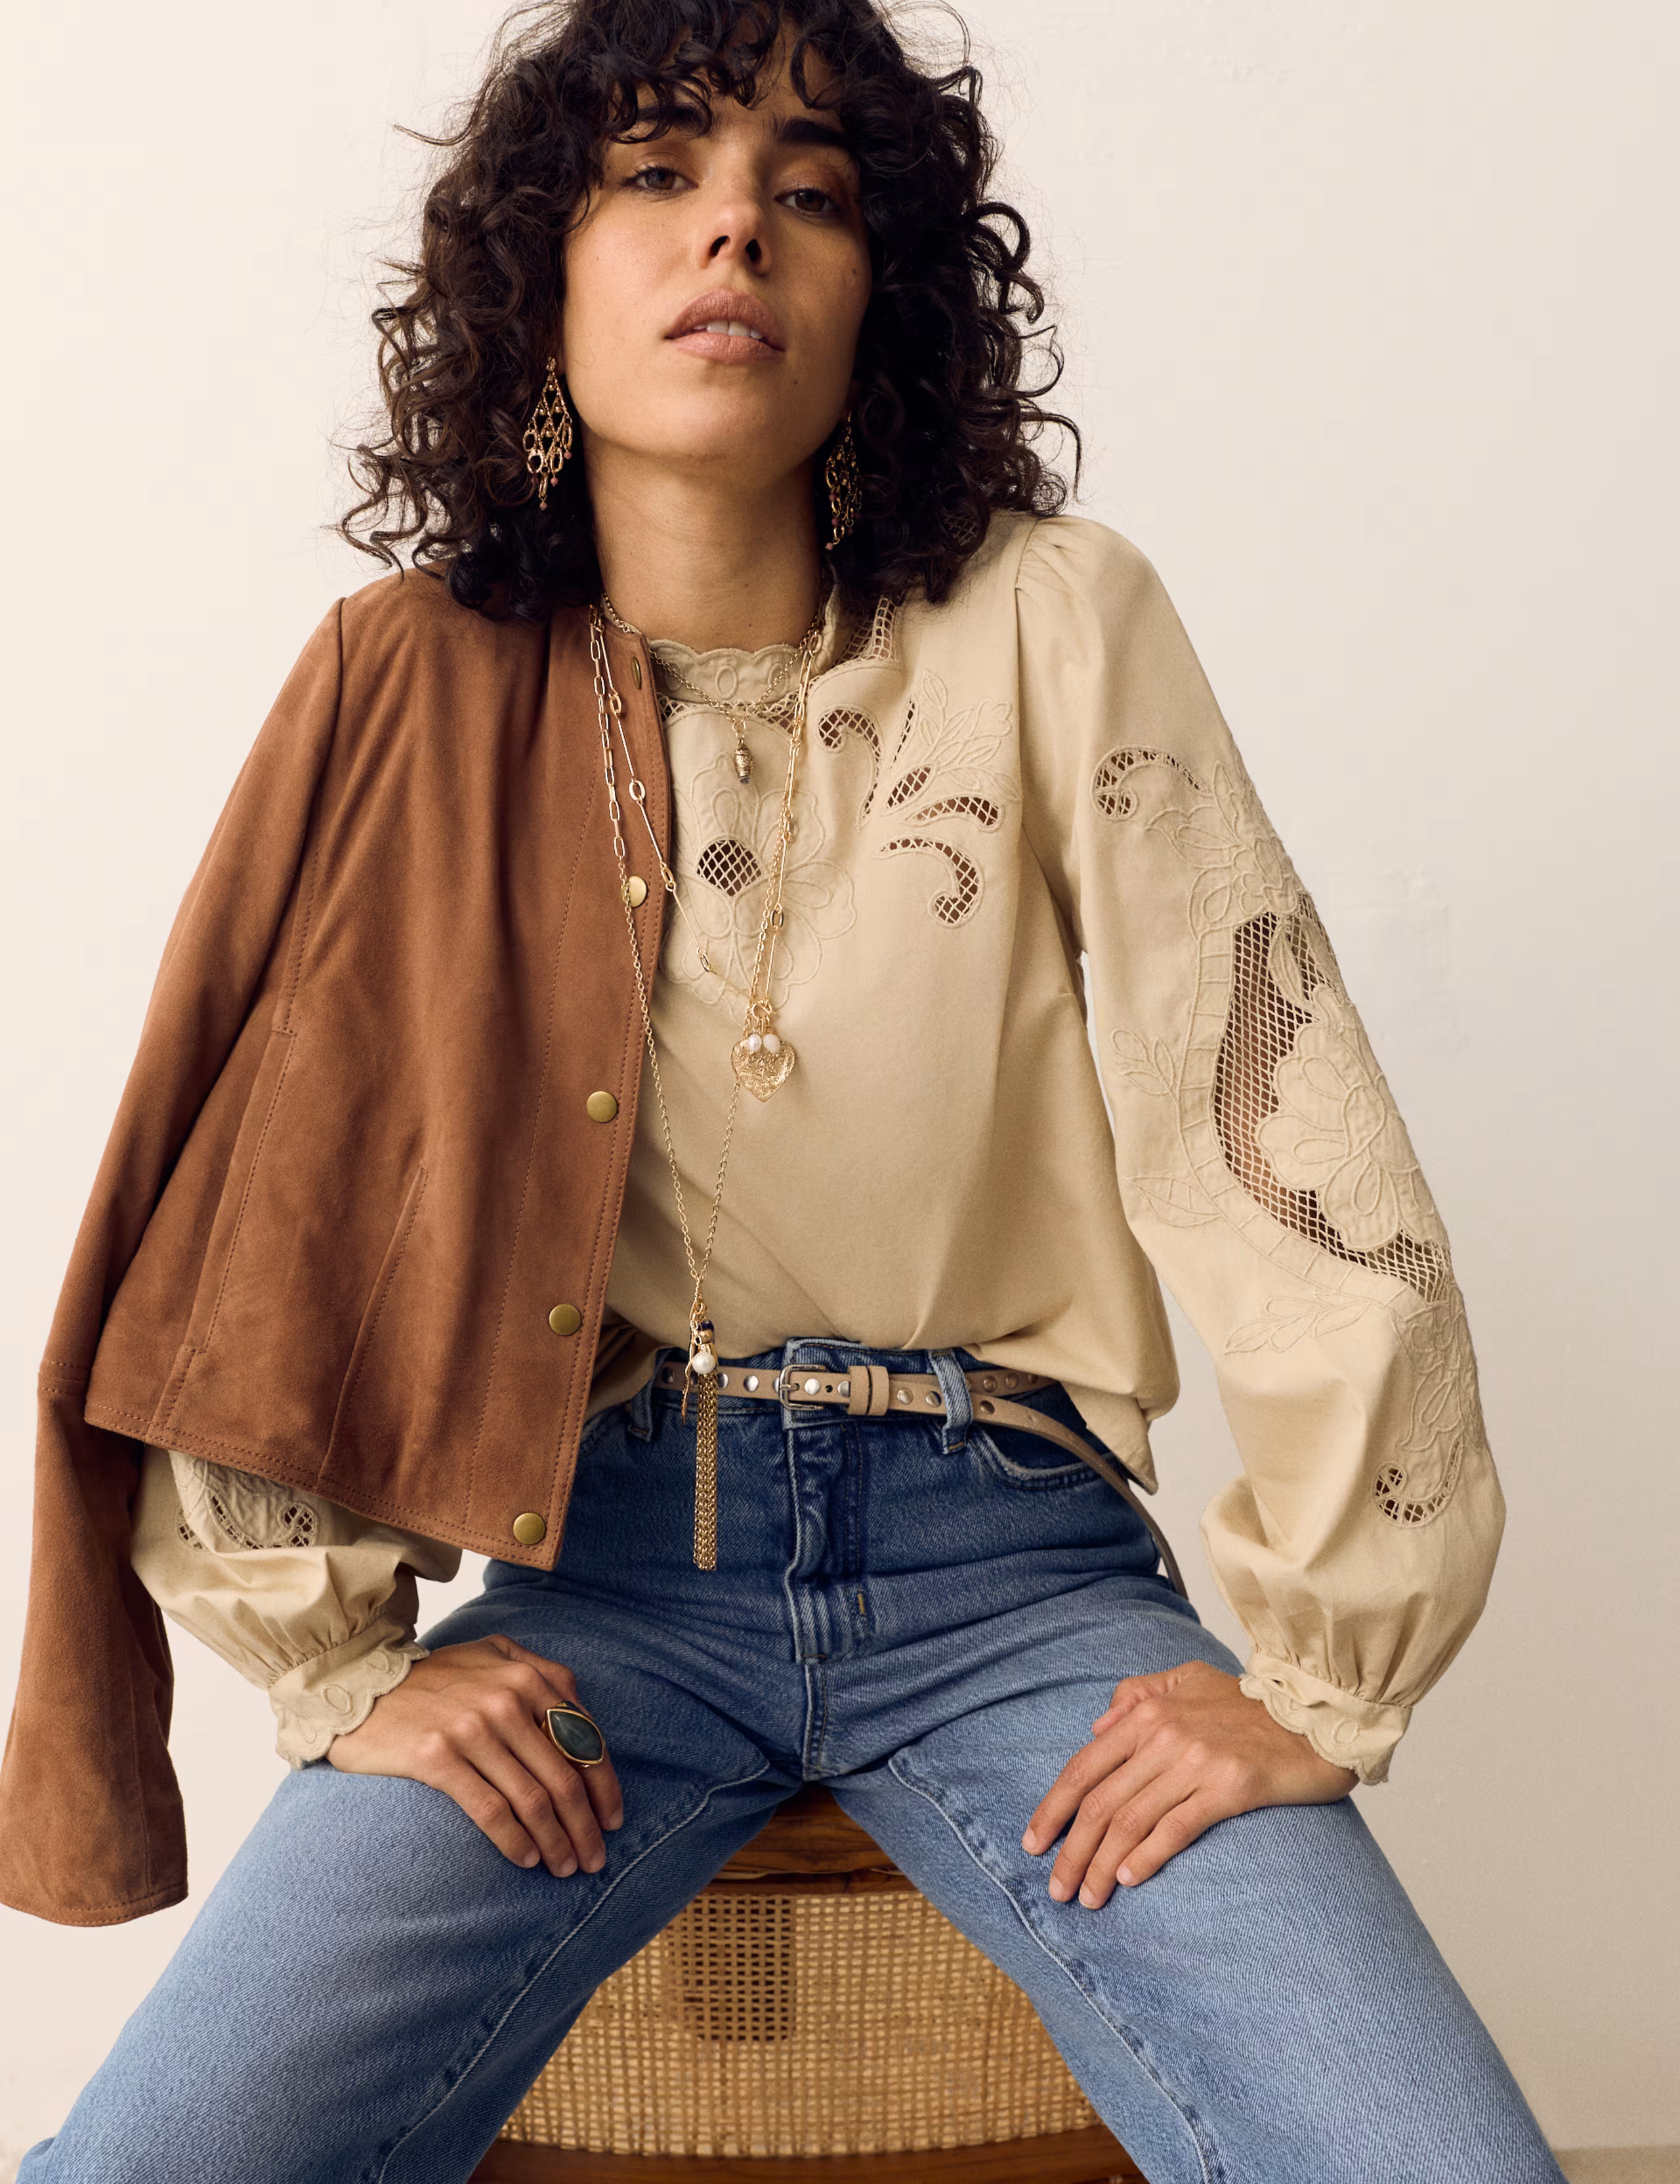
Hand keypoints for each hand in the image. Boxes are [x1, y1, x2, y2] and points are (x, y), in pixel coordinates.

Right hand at [328, 1635, 623, 1877]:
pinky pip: (490, 1809)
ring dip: (556, 1841)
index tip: (612, 1821)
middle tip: (594, 1860)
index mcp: (527, 1677)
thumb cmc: (433, 1677)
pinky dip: (515, 1840)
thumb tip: (581, 1711)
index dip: (605, 1787)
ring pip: (532, 1798)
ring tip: (563, 1868)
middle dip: (585, 1825)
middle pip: (564, 1776)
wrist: (358, 1683)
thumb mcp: (491, 1655)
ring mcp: (472, 1728)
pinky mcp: (437, 1757)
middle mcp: (505, 1699)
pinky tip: (526, 1859)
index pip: (584, 1740)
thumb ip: (538, 1672)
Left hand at [1021, 1660, 1354, 1904]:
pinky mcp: (1229, 1788)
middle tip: (1057, 1889)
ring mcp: (1195, 1762)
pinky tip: (1129, 1880)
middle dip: (1072, 1850)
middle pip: (1100, 1802)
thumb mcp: (1189, 1680)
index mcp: (1147, 1713)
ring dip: (1102, 1865)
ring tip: (1088, 1897)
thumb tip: (1098, 1725)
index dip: (1053, 1808)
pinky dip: (1146, 1856)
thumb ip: (1139, 1694)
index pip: (1084, 1767)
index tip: (1034, 1843)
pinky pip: (1175, 1828)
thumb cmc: (1253, 1703)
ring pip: (1130, 1821)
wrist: (1317, 1711)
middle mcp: (1164, 1736)